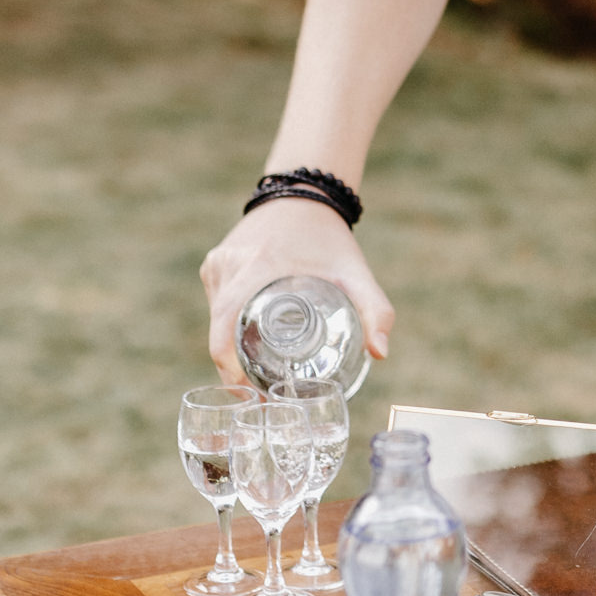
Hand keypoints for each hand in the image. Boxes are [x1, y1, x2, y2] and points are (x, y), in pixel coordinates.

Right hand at [201, 198, 395, 384]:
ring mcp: (217, 265)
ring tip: (254, 380)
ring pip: (216, 321)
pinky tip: (247, 347)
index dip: (228, 366)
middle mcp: (228, 266)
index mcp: (256, 268)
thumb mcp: (356, 274)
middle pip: (219, 331)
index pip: (224, 327)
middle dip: (234, 369)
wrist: (305, 197)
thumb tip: (380, 354)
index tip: (247, 394)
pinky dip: (228, 328)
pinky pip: (217, 305)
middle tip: (259, 398)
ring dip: (230, 350)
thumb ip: (375, 310)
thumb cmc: (330, 240)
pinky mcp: (214, 265)